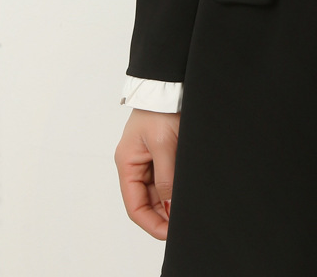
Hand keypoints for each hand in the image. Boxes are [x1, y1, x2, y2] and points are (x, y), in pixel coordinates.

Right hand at [115, 108, 179, 239]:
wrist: (170, 84)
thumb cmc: (161, 108)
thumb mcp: (164, 144)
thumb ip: (166, 176)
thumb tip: (170, 207)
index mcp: (128, 163)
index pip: (135, 205)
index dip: (150, 223)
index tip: (169, 234)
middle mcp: (136, 164)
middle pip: (148, 201)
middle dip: (163, 215)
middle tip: (183, 224)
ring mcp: (150, 157)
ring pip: (160, 190)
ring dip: (172, 202)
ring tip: (189, 210)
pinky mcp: (165, 150)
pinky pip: (169, 176)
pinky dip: (177, 187)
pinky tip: (189, 192)